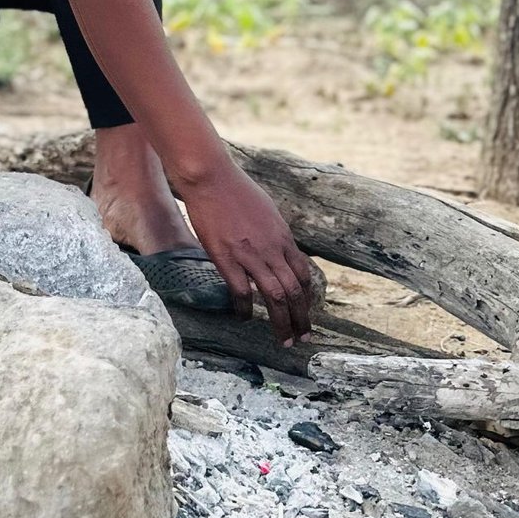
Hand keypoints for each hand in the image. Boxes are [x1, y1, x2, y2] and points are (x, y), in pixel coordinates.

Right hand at [177, 161, 314, 345]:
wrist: (211, 177)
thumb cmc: (235, 189)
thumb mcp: (266, 210)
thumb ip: (274, 234)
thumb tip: (277, 249)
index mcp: (283, 237)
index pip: (303, 275)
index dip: (307, 299)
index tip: (306, 313)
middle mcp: (271, 248)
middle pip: (294, 291)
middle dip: (302, 318)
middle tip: (303, 338)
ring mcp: (250, 254)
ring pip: (275, 296)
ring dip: (282, 322)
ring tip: (284, 340)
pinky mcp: (226, 257)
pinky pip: (241, 291)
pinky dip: (246, 309)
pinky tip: (245, 317)